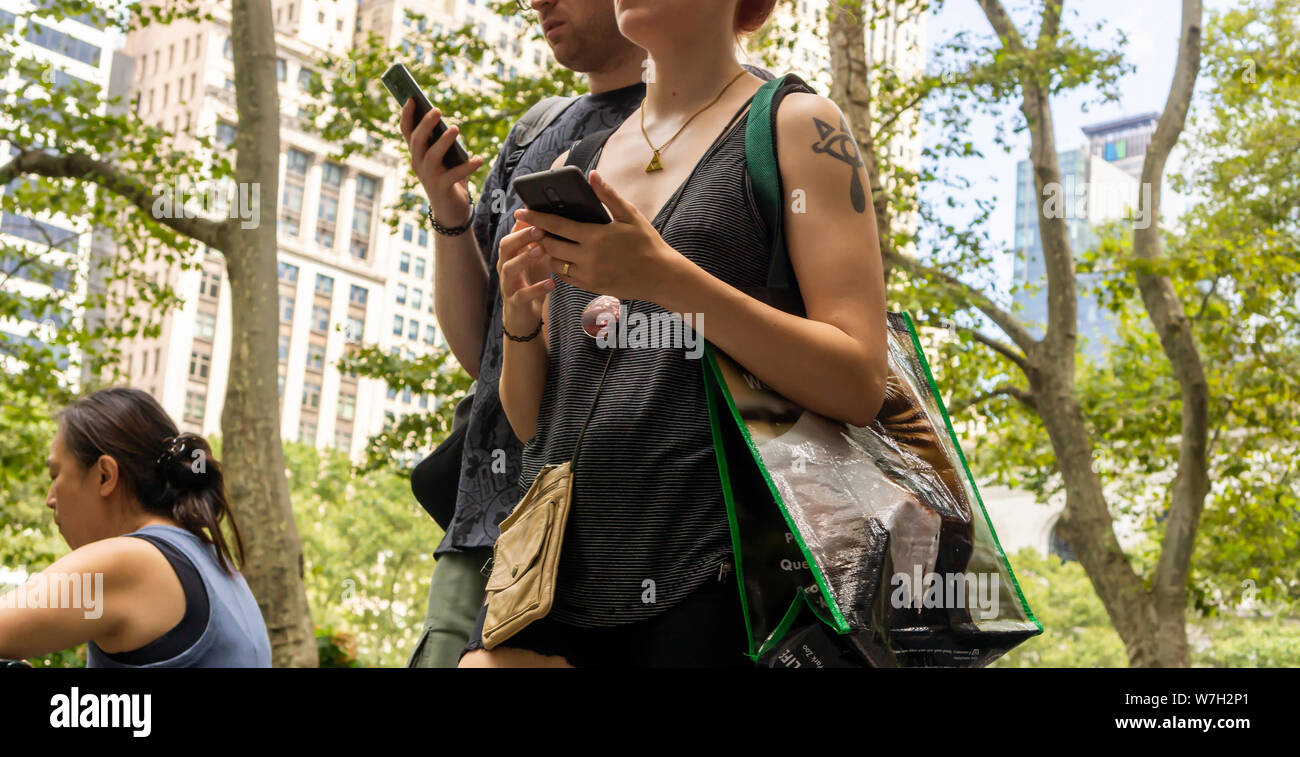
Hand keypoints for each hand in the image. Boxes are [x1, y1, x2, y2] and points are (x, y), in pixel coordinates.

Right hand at [400, 100, 484, 226]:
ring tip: (455, 128)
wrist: (450, 211)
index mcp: (417, 153)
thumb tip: (451, 126)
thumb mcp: (445, 158)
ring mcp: (428, 176)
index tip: (411, 98)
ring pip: (432, 156)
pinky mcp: (441, 188)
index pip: (406, 131)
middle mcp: (418, 163)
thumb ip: (445, 143)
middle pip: (417, 140)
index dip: (406, 115)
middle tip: (437, 110)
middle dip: (425, 124)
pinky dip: (467, 166)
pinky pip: (454, 175)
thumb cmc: (449, 178)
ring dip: (444, 141)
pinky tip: (479, 159)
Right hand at [497, 218, 554, 337]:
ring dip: (525, 258)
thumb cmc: (531, 282)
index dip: (522, 224)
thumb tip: (554, 219)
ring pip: (509, 268)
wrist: (523, 316)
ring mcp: (508, 285)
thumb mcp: (537, 261)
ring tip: (541, 251)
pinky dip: (537, 289)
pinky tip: (552, 283)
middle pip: (505, 247)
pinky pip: (522, 295)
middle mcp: (505, 267)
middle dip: (521, 237)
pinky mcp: (516, 302)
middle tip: (539, 230)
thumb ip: (542, 243)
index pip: (512, 233)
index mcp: (510, 255)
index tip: (536, 213)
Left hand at [512, 171, 685, 302]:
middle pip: (550, 246)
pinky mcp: (591, 287)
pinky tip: (560, 257)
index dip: (535, 218)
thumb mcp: (631, 215)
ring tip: (542, 241)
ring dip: (546, 253)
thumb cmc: (647, 242)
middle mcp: (588, 258)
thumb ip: (609, 196)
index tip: (520, 211)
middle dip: (536, 235)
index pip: (556, 226)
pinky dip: (560, 266)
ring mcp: (588, 275)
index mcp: (595, 237)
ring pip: (555, 264)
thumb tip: (593, 175)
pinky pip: (566, 277)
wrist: (660, 276)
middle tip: (528, 227)